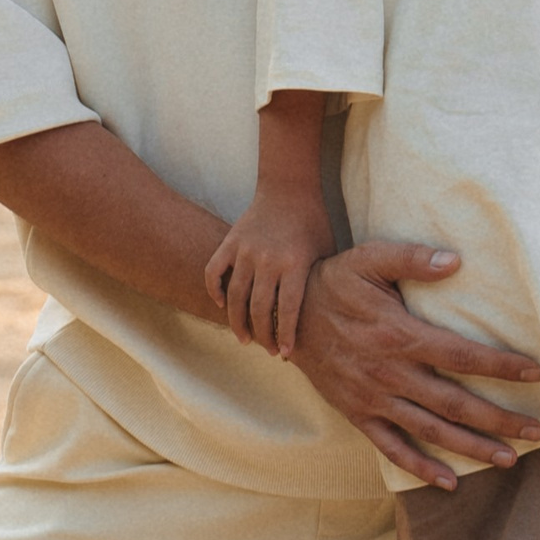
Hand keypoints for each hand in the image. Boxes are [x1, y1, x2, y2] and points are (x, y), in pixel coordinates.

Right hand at [203, 192, 331, 357]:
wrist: (289, 186)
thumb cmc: (314, 221)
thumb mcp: (326, 250)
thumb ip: (321, 281)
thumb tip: (326, 315)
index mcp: (294, 264)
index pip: (288, 309)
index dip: (286, 335)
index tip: (285, 353)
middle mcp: (268, 260)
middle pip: (259, 309)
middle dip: (263, 335)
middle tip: (267, 349)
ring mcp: (245, 250)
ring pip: (234, 296)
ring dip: (237, 322)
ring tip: (244, 338)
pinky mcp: (230, 241)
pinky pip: (213, 271)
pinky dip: (214, 290)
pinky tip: (222, 304)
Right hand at [289, 240, 539, 490]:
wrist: (284, 318)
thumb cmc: (334, 282)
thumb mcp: (368, 259)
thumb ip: (411, 258)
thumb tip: (455, 261)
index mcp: (400, 335)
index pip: (462, 356)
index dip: (501, 366)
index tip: (535, 373)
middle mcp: (391, 373)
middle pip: (455, 403)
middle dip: (499, 419)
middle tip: (536, 431)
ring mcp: (374, 399)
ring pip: (431, 431)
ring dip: (472, 447)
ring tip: (509, 459)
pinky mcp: (358, 414)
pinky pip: (392, 448)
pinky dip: (420, 468)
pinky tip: (449, 482)